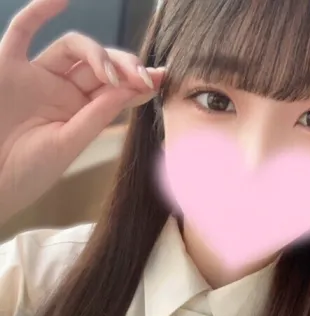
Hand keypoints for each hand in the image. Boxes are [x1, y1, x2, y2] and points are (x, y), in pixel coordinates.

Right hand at [0, 0, 164, 224]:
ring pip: (72, 47)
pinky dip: (38, 12)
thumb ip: (96, 116)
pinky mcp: (8, 66)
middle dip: (125, 66)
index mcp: (80, 113)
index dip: (137, 82)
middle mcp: (62, 91)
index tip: (161, 78)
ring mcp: (36, 76)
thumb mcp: (68, 145)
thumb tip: (129, 89)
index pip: (114, 89)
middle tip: (143, 77)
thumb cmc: (28, 171)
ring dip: (97, 53)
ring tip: (112, 75)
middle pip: (99, 64)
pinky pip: (22, 31)